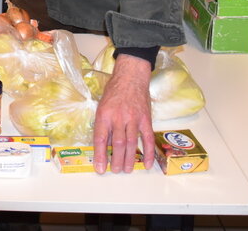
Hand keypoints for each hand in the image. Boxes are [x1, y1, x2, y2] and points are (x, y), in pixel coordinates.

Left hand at [92, 52, 153, 173]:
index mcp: (104, 114)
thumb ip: (104, 124)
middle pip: (118, 144)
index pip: (101, 138)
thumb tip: (103, 146)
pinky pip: (148, 138)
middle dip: (116, 160)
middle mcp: (119, 117)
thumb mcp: (102, 105)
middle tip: (115, 171)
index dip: (100, 155)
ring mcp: (134, 119)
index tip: (100, 168)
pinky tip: (147, 164)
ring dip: (129, 159)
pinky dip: (148, 152)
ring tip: (126, 170)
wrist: (131, 77)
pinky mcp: (146, 119)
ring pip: (131, 143)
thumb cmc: (114, 91)